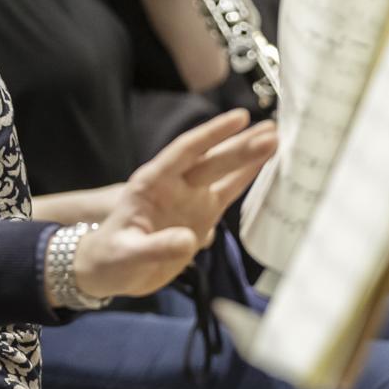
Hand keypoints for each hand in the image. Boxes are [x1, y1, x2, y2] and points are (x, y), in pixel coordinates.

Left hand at [76, 111, 277, 299]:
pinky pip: (229, 193)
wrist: (110, 270)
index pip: (184, 152)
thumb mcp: (125, 254)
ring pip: (224, 172)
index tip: (239, 118)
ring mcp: (190, 198)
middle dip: (241, 147)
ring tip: (278, 136)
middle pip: (211, 161)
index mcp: (151, 183)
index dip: (211, 134)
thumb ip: (154, 247)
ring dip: (249, 156)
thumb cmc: (110, 257)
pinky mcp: (202, 215)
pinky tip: (269, 166)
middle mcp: (174, 185)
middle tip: (274, 132)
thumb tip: (190, 239)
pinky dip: (248, 180)